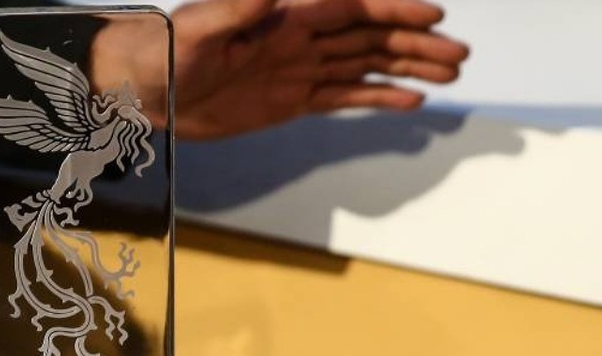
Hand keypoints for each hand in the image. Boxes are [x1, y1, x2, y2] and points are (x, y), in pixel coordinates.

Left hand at [93, 0, 469, 139]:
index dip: (392, 9)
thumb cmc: (162, 51)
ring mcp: (299, 68)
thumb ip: (236, 9)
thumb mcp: (196, 30)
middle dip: (415, 41)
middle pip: (370, 35)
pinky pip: (344, 96)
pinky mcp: (291, 100)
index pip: (351, 7)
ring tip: (450, 73)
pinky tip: (410, 100)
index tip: (433, 15)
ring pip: (366, 64)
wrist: (142, 90)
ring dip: (408, 67)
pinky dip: (378, 97)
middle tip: (459, 54)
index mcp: (285, 15)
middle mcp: (300, 37)